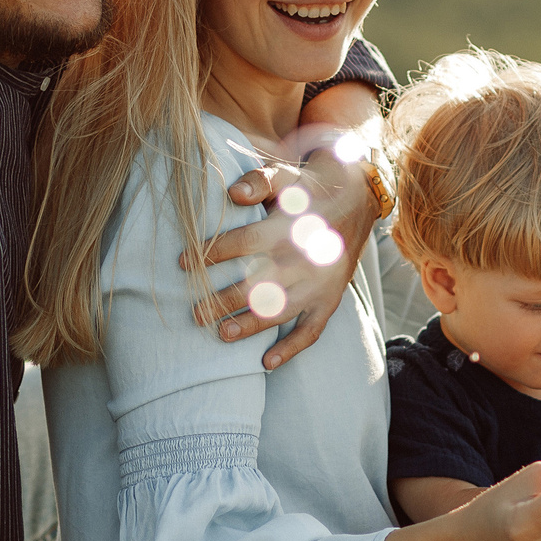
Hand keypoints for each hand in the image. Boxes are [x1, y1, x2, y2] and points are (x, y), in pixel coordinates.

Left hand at [188, 137, 380, 369]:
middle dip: (221, 301)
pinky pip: (311, 331)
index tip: (182, 263)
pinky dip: (290, 349)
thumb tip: (233, 193)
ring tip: (221, 333)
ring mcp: (317, 285)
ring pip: (278, 312)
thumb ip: (258, 182)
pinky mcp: (329, 300)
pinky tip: (266, 363)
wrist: (358, 199)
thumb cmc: (308, 190)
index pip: (241, 244)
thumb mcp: (285, 177)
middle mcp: (301, 260)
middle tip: (195, 313)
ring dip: (248, 326)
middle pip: (255, 286)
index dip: (210, 254)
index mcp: (286, 229)